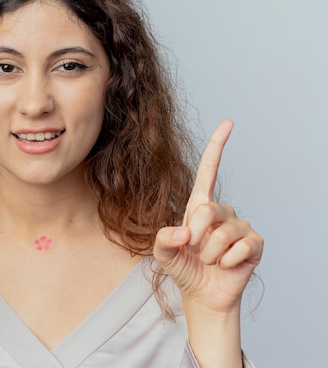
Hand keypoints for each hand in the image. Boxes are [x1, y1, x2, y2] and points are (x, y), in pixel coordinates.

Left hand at [153, 120, 262, 312]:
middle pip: (207, 210)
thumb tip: (184, 232)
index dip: (217, 147)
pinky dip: (228, 261)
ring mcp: (240, 227)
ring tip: (210, 261)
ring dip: (210, 253)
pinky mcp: (255, 244)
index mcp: (199, 206)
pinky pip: (241, 247)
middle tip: (195, 251)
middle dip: (196, 235)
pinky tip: (226, 266)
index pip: (209, 171)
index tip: (228, 123)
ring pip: (222, 233)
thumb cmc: (183, 268)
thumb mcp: (163, 253)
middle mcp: (222, 212)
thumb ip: (163, 239)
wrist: (202, 295)